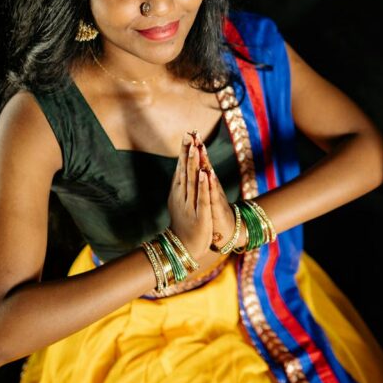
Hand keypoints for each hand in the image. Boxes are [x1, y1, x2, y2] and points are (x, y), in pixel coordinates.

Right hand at [167, 133, 212, 251]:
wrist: (184, 246)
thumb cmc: (184, 222)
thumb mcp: (180, 201)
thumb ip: (181, 185)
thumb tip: (180, 168)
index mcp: (178, 192)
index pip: (181, 168)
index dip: (183, 152)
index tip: (187, 135)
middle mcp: (182, 196)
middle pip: (184, 170)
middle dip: (187, 153)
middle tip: (189, 135)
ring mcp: (190, 204)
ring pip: (191, 181)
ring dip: (193, 164)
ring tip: (194, 148)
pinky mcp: (200, 214)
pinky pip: (201, 197)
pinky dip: (202, 185)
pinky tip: (203, 173)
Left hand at [190, 131, 242, 249]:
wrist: (225, 230)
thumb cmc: (212, 210)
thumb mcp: (203, 194)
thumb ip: (198, 180)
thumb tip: (193, 165)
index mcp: (205, 183)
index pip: (198, 163)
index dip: (193, 149)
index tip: (188, 133)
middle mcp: (211, 185)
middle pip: (204, 164)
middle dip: (199, 149)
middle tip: (195, 134)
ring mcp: (214, 194)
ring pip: (209, 175)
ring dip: (205, 161)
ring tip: (201, 148)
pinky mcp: (217, 206)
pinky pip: (213, 192)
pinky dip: (210, 183)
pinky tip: (209, 173)